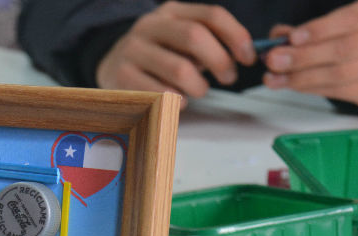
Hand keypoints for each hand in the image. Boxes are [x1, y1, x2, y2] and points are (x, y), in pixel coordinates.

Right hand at [96, 1, 255, 103]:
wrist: (109, 64)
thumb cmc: (156, 54)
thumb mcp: (178, 37)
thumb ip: (207, 40)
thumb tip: (242, 55)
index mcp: (170, 11)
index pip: (212, 15)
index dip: (237, 36)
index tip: (248, 58)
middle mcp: (149, 26)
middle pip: (195, 37)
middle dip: (220, 61)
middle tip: (228, 78)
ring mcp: (132, 50)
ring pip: (179, 69)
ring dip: (199, 86)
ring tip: (199, 91)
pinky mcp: (122, 77)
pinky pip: (161, 92)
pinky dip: (178, 101)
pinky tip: (180, 101)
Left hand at [263, 2, 357, 108]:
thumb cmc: (351, 39)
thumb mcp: (337, 25)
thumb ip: (310, 29)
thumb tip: (278, 36)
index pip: (352, 19)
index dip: (320, 30)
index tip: (292, 38)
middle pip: (344, 50)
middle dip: (303, 57)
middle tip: (273, 60)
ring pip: (341, 74)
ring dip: (301, 77)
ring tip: (274, 78)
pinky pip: (342, 92)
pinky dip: (313, 88)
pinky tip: (294, 85)